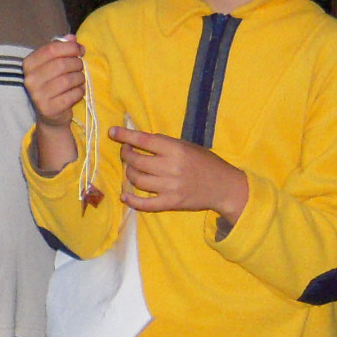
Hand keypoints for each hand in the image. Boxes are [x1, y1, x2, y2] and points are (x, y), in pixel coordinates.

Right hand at [23, 38, 85, 172]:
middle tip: (80, 66)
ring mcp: (38, 95)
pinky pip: (72, 95)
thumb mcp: (54, 64)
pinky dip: (80, 91)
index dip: (70, 47)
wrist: (50, 114)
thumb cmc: (53, 83)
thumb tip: (72, 38)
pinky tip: (78, 91)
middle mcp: (30, 79)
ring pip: (68, 79)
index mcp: (28, 64)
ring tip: (79, 79)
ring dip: (79, 78)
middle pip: (61, 64)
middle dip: (76, 63)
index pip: (51, 49)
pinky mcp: (49, 108)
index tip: (80, 50)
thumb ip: (62, 49)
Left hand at [112, 126, 248, 222]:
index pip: (145, 141)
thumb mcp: (188, 146)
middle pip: (136, 161)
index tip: (112, 132)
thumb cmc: (206, 163)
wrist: (224, 187)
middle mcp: (171, 167)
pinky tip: (125, 196)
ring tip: (131, 169)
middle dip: (126, 155)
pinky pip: (145, 204)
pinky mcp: (171, 202)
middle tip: (126, 152)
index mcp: (176, 149)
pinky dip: (132, 201)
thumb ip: (166, 144)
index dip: (126, 136)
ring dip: (129, 174)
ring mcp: (170, 186)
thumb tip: (140, 140)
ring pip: (137, 180)